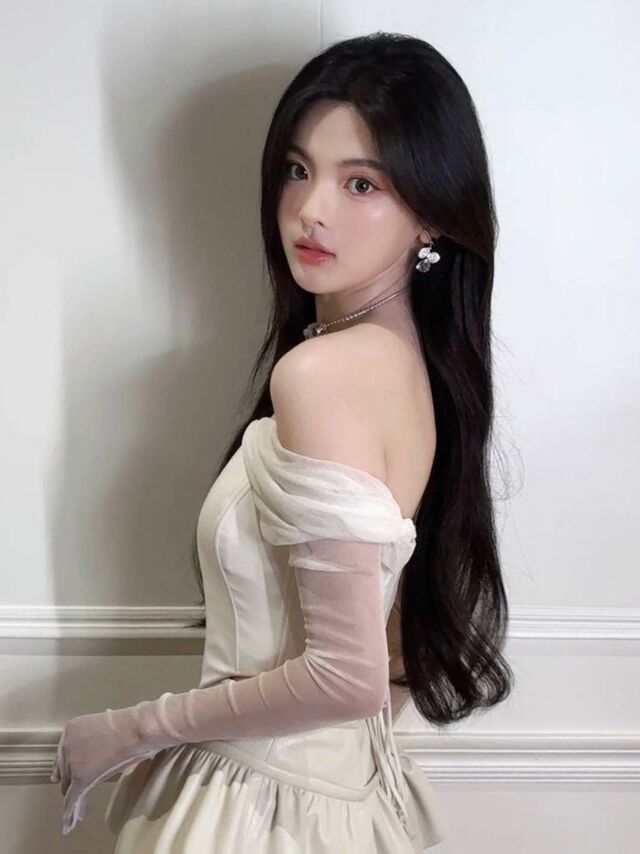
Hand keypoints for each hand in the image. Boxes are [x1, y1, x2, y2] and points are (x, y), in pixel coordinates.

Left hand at [50, 708, 163, 833]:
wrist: (137, 729)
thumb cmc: (129, 727)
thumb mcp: (103, 730)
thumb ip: (92, 743)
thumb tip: (93, 760)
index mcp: (71, 729)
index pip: (64, 755)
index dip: (68, 770)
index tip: (67, 780)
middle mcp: (66, 745)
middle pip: (65, 772)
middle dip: (71, 784)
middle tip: (78, 797)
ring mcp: (72, 762)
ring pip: (68, 787)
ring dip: (74, 799)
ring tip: (77, 814)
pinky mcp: (81, 778)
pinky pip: (72, 798)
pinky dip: (70, 813)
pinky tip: (69, 823)